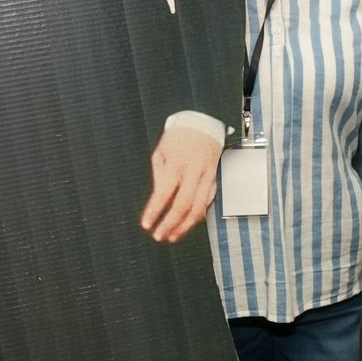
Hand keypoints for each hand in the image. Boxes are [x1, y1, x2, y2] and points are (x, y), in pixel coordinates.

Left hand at [140, 124, 222, 242]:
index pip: (164, 193)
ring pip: (199, 208)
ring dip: (185, 226)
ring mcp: (207, 177)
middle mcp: (194, 172)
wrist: (204, 124)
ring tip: (172, 236)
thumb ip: (159, 175)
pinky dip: (197, 216)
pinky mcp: (215, 179)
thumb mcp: (160, 152)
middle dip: (170, 224)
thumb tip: (159, 200)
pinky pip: (207, 202)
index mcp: (177, 164)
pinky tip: (187, 224)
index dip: (154, 211)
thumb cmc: (178, 137)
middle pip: (183, 205)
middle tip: (159, 236)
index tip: (146, 225)